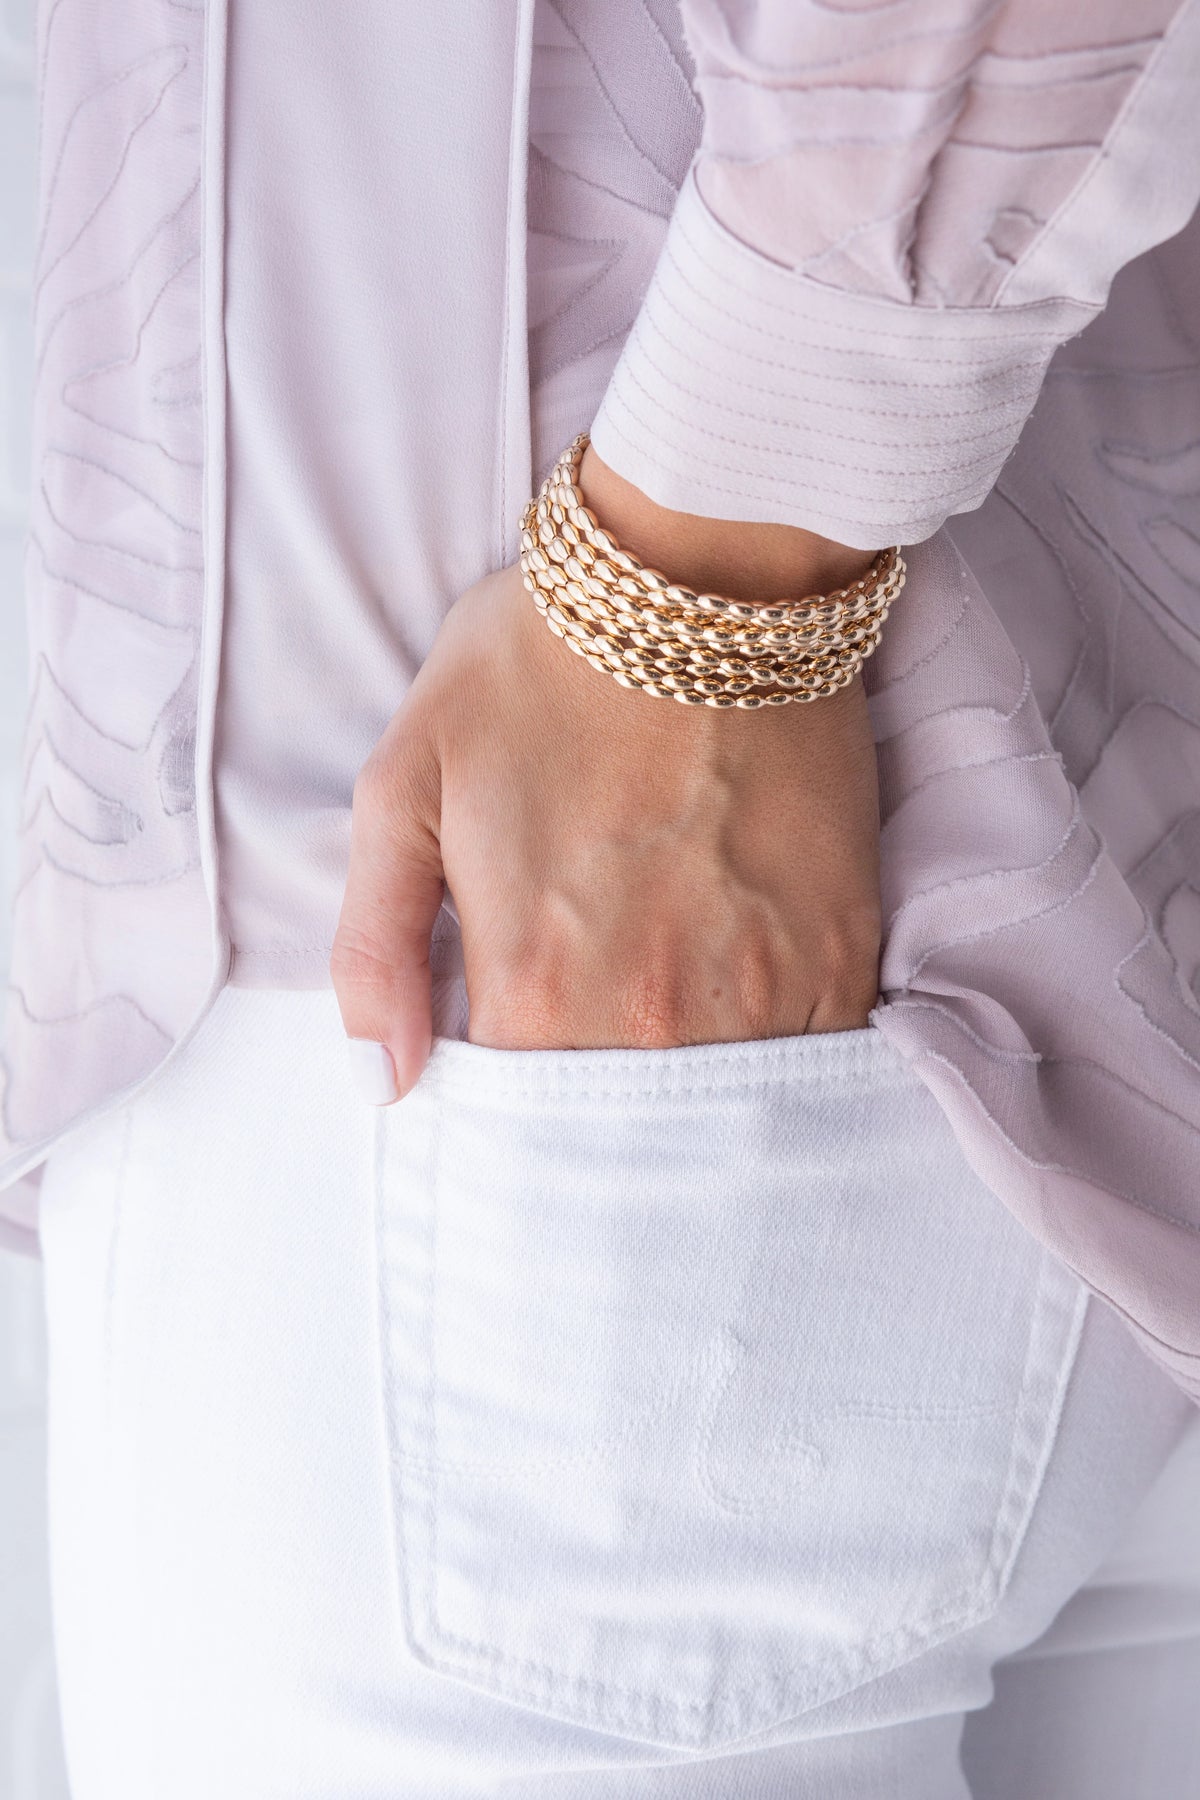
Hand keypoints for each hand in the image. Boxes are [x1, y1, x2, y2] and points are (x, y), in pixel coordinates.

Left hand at [331, 454, 882, 1098]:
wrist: (698, 579)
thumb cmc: (534, 670)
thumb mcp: (401, 788)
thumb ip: (372, 953)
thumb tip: (383, 1087)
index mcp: (531, 988)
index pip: (515, 1132)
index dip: (509, 1120)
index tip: (518, 1077)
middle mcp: (651, 1017)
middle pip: (620, 1139)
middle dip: (598, 1131)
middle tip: (594, 1067)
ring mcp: (763, 991)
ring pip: (721, 1116)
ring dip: (688, 1100)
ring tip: (665, 1034)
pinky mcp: (842, 953)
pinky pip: (808, 1060)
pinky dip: (771, 1056)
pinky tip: (741, 1005)